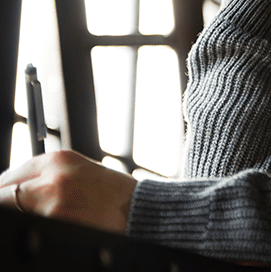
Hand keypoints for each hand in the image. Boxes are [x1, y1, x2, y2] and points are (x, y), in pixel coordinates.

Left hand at [0, 150, 136, 233]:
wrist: (140, 211)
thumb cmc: (114, 196)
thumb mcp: (80, 173)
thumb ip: (48, 178)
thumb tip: (15, 191)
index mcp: (58, 159)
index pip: (11, 174)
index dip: (4, 191)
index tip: (6, 199)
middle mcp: (52, 174)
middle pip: (3, 190)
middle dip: (5, 202)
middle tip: (14, 211)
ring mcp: (51, 198)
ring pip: (8, 207)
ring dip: (16, 214)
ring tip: (31, 220)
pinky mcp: (54, 219)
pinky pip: (27, 224)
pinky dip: (29, 227)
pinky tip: (41, 229)